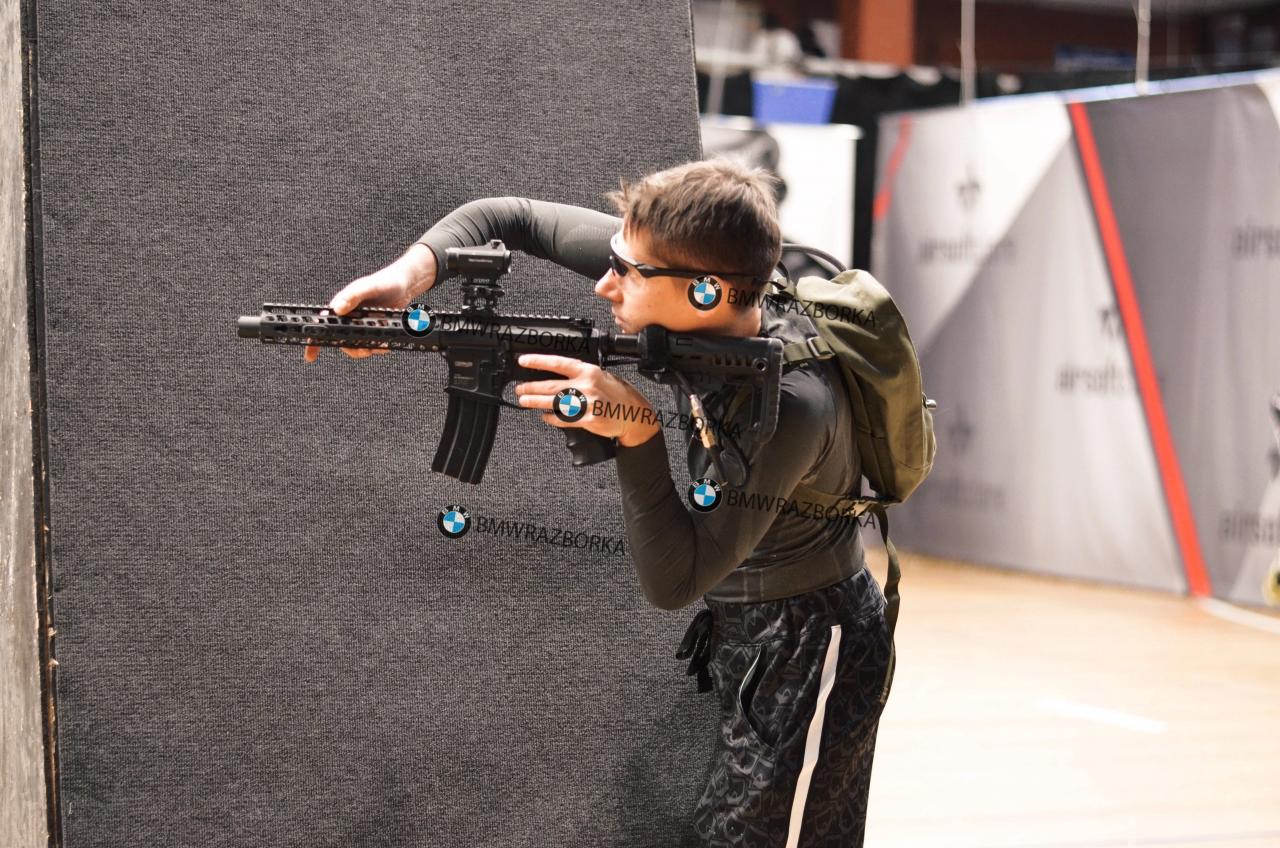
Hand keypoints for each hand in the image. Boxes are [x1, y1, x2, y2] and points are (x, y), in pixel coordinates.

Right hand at [304, 244, 437, 362]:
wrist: (404, 285)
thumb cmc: (384, 282)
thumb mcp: (368, 287)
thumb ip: (352, 296)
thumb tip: (337, 309)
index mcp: (341, 307)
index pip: (323, 325)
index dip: (314, 341)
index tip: (310, 356)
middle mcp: (348, 318)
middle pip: (341, 342)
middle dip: (353, 349)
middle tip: (366, 350)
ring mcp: (361, 325)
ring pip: (357, 346)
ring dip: (368, 349)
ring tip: (380, 345)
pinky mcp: (373, 330)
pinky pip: (371, 345)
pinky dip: (378, 347)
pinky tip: (386, 343)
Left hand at [514, 353, 660, 446]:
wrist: (635, 414)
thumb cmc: (619, 395)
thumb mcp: (602, 376)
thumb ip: (582, 376)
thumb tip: (558, 376)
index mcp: (589, 371)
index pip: (559, 363)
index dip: (538, 362)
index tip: (524, 361)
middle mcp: (587, 386)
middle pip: (552, 386)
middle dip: (531, 387)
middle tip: (520, 389)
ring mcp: (588, 404)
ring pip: (554, 403)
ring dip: (536, 402)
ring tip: (524, 401)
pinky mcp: (589, 420)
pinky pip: (565, 420)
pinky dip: (552, 418)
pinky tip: (545, 416)